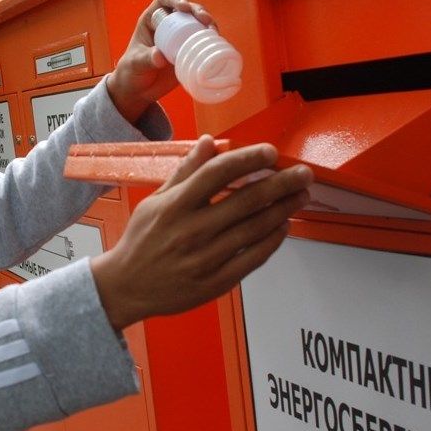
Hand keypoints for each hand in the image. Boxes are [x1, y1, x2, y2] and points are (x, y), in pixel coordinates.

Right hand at [90, 137, 312, 330]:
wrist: (126, 288)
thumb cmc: (142, 241)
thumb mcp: (155, 201)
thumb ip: (185, 172)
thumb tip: (209, 142)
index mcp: (175, 206)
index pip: (217, 174)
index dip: (247, 160)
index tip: (270, 152)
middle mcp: (192, 230)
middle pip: (245, 201)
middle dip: (281, 184)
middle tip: (304, 174)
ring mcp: (206, 258)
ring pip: (254, 229)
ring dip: (284, 210)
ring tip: (301, 196)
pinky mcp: (216, 281)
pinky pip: (253, 258)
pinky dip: (272, 241)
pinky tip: (284, 226)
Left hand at [106, 0, 214, 122]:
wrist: (140, 90)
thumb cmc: (132, 72)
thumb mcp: (136, 64)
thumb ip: (146, 59)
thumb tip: (160, 57)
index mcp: (152, 20)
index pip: (165, 1)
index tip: (184, 8)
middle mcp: (168, 25)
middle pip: (186, 10)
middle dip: (198, 10)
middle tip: (205, 21)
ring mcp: (180, 39)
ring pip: (197, 24)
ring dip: (208, 24)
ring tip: (213, 31)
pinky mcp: (189, 53)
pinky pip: (202, 43)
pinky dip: (211, 42)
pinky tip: (217, 44)